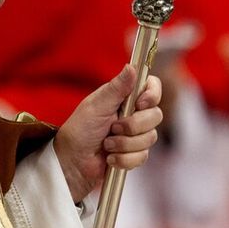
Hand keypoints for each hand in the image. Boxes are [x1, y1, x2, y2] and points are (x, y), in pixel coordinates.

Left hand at [54, 64, 162, 202]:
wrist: (72, 162)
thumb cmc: (80, 130)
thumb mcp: (97, 106)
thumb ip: (117, 87)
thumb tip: (131, 66)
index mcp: (125, 97)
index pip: (152, 88)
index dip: (152, 95)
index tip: (139, 104)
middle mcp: (134, 114)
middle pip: (156, 115)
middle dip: (133, 126)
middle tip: (112, 128)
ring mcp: (136, 135)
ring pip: (150, 138)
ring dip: (125, 144)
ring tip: (106, 145)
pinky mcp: (135, 154)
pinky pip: (142, 156)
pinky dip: (124, 159)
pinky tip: (110, 158)